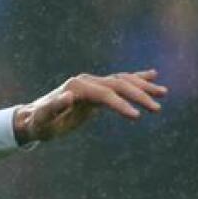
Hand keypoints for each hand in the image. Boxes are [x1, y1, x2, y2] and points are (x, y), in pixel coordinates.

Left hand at [13, 70, 166, 143]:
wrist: (34, 119)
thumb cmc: (38, 123)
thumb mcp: (43, 120)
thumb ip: (54, 108)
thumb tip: (69, 96)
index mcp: (76, 87)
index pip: (104, 94)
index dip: (120, 104)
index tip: (136, 116)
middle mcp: (86, 81)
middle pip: (118, 84)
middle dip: (138, 95)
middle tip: (156, 109)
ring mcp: (92, 83)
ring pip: (122, 81)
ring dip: (143, 86)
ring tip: (163, 93)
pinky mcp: (96, 89)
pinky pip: (119, 81)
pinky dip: (136, 78)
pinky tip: (153, 75)